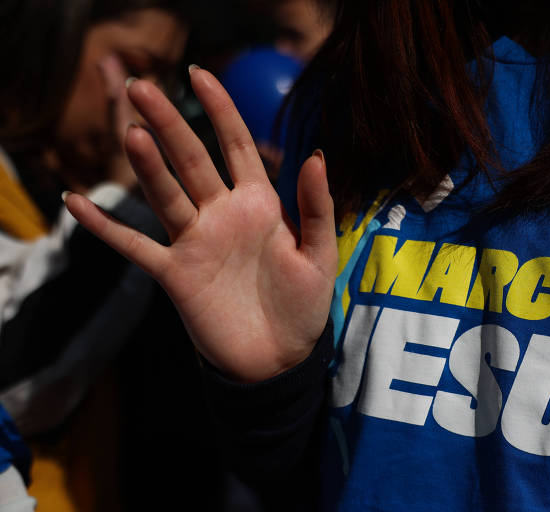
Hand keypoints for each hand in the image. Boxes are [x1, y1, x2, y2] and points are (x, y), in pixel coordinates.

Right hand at [64, 67, 336, 381]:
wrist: (279, 359)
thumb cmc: (303, 305)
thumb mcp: (320, 255)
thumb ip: (316, 207)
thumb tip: (315, 154)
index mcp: (259, 204)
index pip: (236, 145)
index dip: (220, 110)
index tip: (200, 75)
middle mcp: (221, 214)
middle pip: (191, 160)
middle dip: (169, 124)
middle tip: (141, 87)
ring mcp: (194, 242)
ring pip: (165, 195)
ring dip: (147, 167)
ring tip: (130, 133)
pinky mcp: (175, 274)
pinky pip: (135, 246)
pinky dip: (107, 227)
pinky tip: (77, 202)